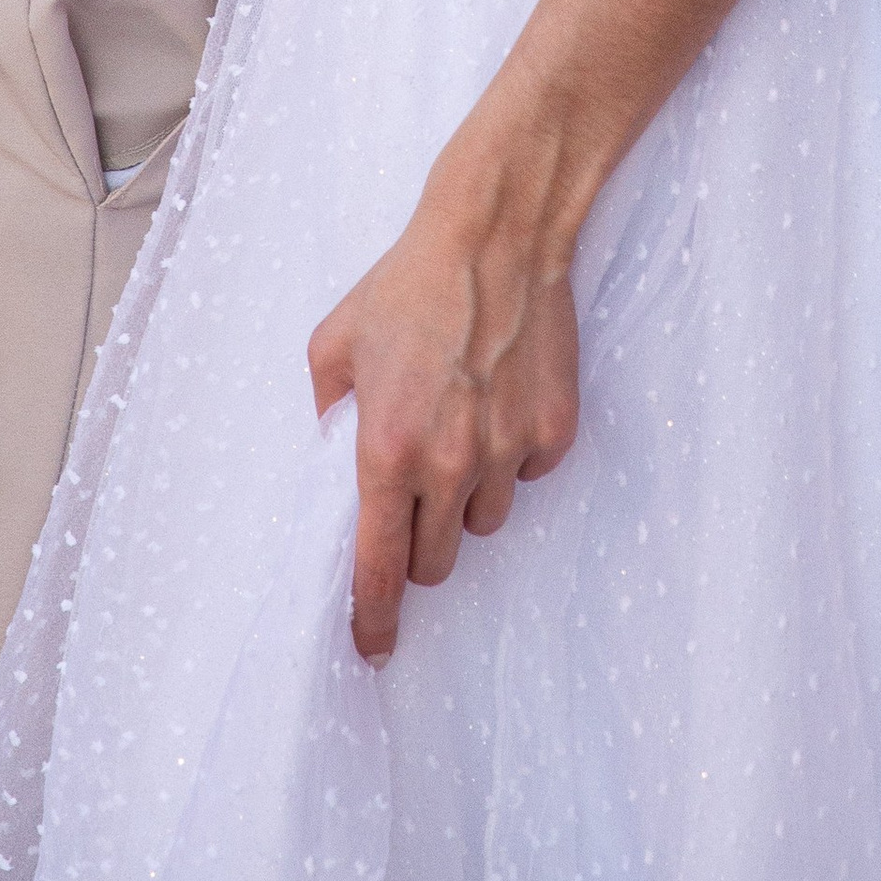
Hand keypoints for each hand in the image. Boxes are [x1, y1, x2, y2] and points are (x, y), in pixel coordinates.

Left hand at [307, 143, 581, 662]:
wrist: (497, 233)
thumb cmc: (408, 284)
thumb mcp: (334, 343)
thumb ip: (326, 414)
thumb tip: (331, 456)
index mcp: (387, 452)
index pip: (378, 568)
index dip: (372, 618)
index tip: (371, 647)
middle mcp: (450, 464)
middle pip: (437, 560)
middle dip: (421, 544)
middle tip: (415, 495)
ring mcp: (508, 451)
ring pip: (486, 521)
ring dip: (469, 497)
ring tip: (462, 424)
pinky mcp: (554, 431)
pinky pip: (531, 475)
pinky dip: (515, 455)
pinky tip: (502, 399)